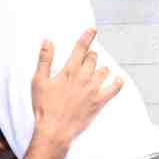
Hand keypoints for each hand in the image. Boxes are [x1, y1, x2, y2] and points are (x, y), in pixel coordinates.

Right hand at [31, 29, 123, 144]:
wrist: (55, 129)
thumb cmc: (44, 106)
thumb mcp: (38, 81)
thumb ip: (44, 60)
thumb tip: (48, 41)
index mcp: (69, 71)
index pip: (80, 48)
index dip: (87, 37)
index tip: (93, 29)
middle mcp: (83, 78)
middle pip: (93, 58)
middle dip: (91, 55)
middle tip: (87, 57)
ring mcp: (93, 90)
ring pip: (103, 71)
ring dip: (101, 68)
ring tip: (98, 69)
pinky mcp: (99, 102)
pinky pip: (114, 89)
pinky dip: (118, 82)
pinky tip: (119, 78)